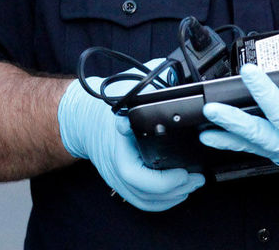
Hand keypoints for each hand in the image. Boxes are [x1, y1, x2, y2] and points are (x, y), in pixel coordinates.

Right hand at [58, 59, 205, 210]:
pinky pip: (141, 201)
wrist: (82, 118)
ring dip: (171, 197)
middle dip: (176, 189)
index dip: (165, 180)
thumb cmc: (104, 105)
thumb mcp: (127, 90)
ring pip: (144, 201)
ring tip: (191, 185)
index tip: (184, 171)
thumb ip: (150, 85)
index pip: (138, 176)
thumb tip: (173, 76)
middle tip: (197, 177)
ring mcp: (117, 178)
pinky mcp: (121, 182)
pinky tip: (177, 193)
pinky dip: (161, 202)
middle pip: (146, 193)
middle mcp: (117, 167)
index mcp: (119, 149)